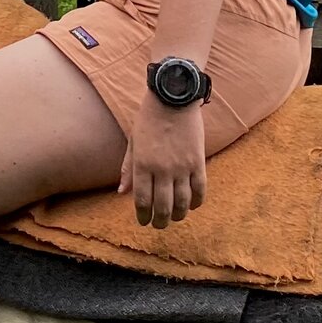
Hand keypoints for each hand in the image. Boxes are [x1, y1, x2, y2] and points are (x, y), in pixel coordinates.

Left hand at [119, 94, 207, 228]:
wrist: (173, 97)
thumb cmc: (149, 118)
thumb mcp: (133, 141)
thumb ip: (128, 168)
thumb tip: (121, 192)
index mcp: (143, 164)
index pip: (142, 200)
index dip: (143, 216)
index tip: (144, 221)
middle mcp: (162, 169)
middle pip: (163, 207)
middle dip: (161, 221)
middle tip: (159, 225)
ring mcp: (182, 167)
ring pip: (182, 202)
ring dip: (178, 215)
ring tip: (175, 217)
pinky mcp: (198, 161)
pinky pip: (200, 189)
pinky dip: (196, 202)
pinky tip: (192, 205)